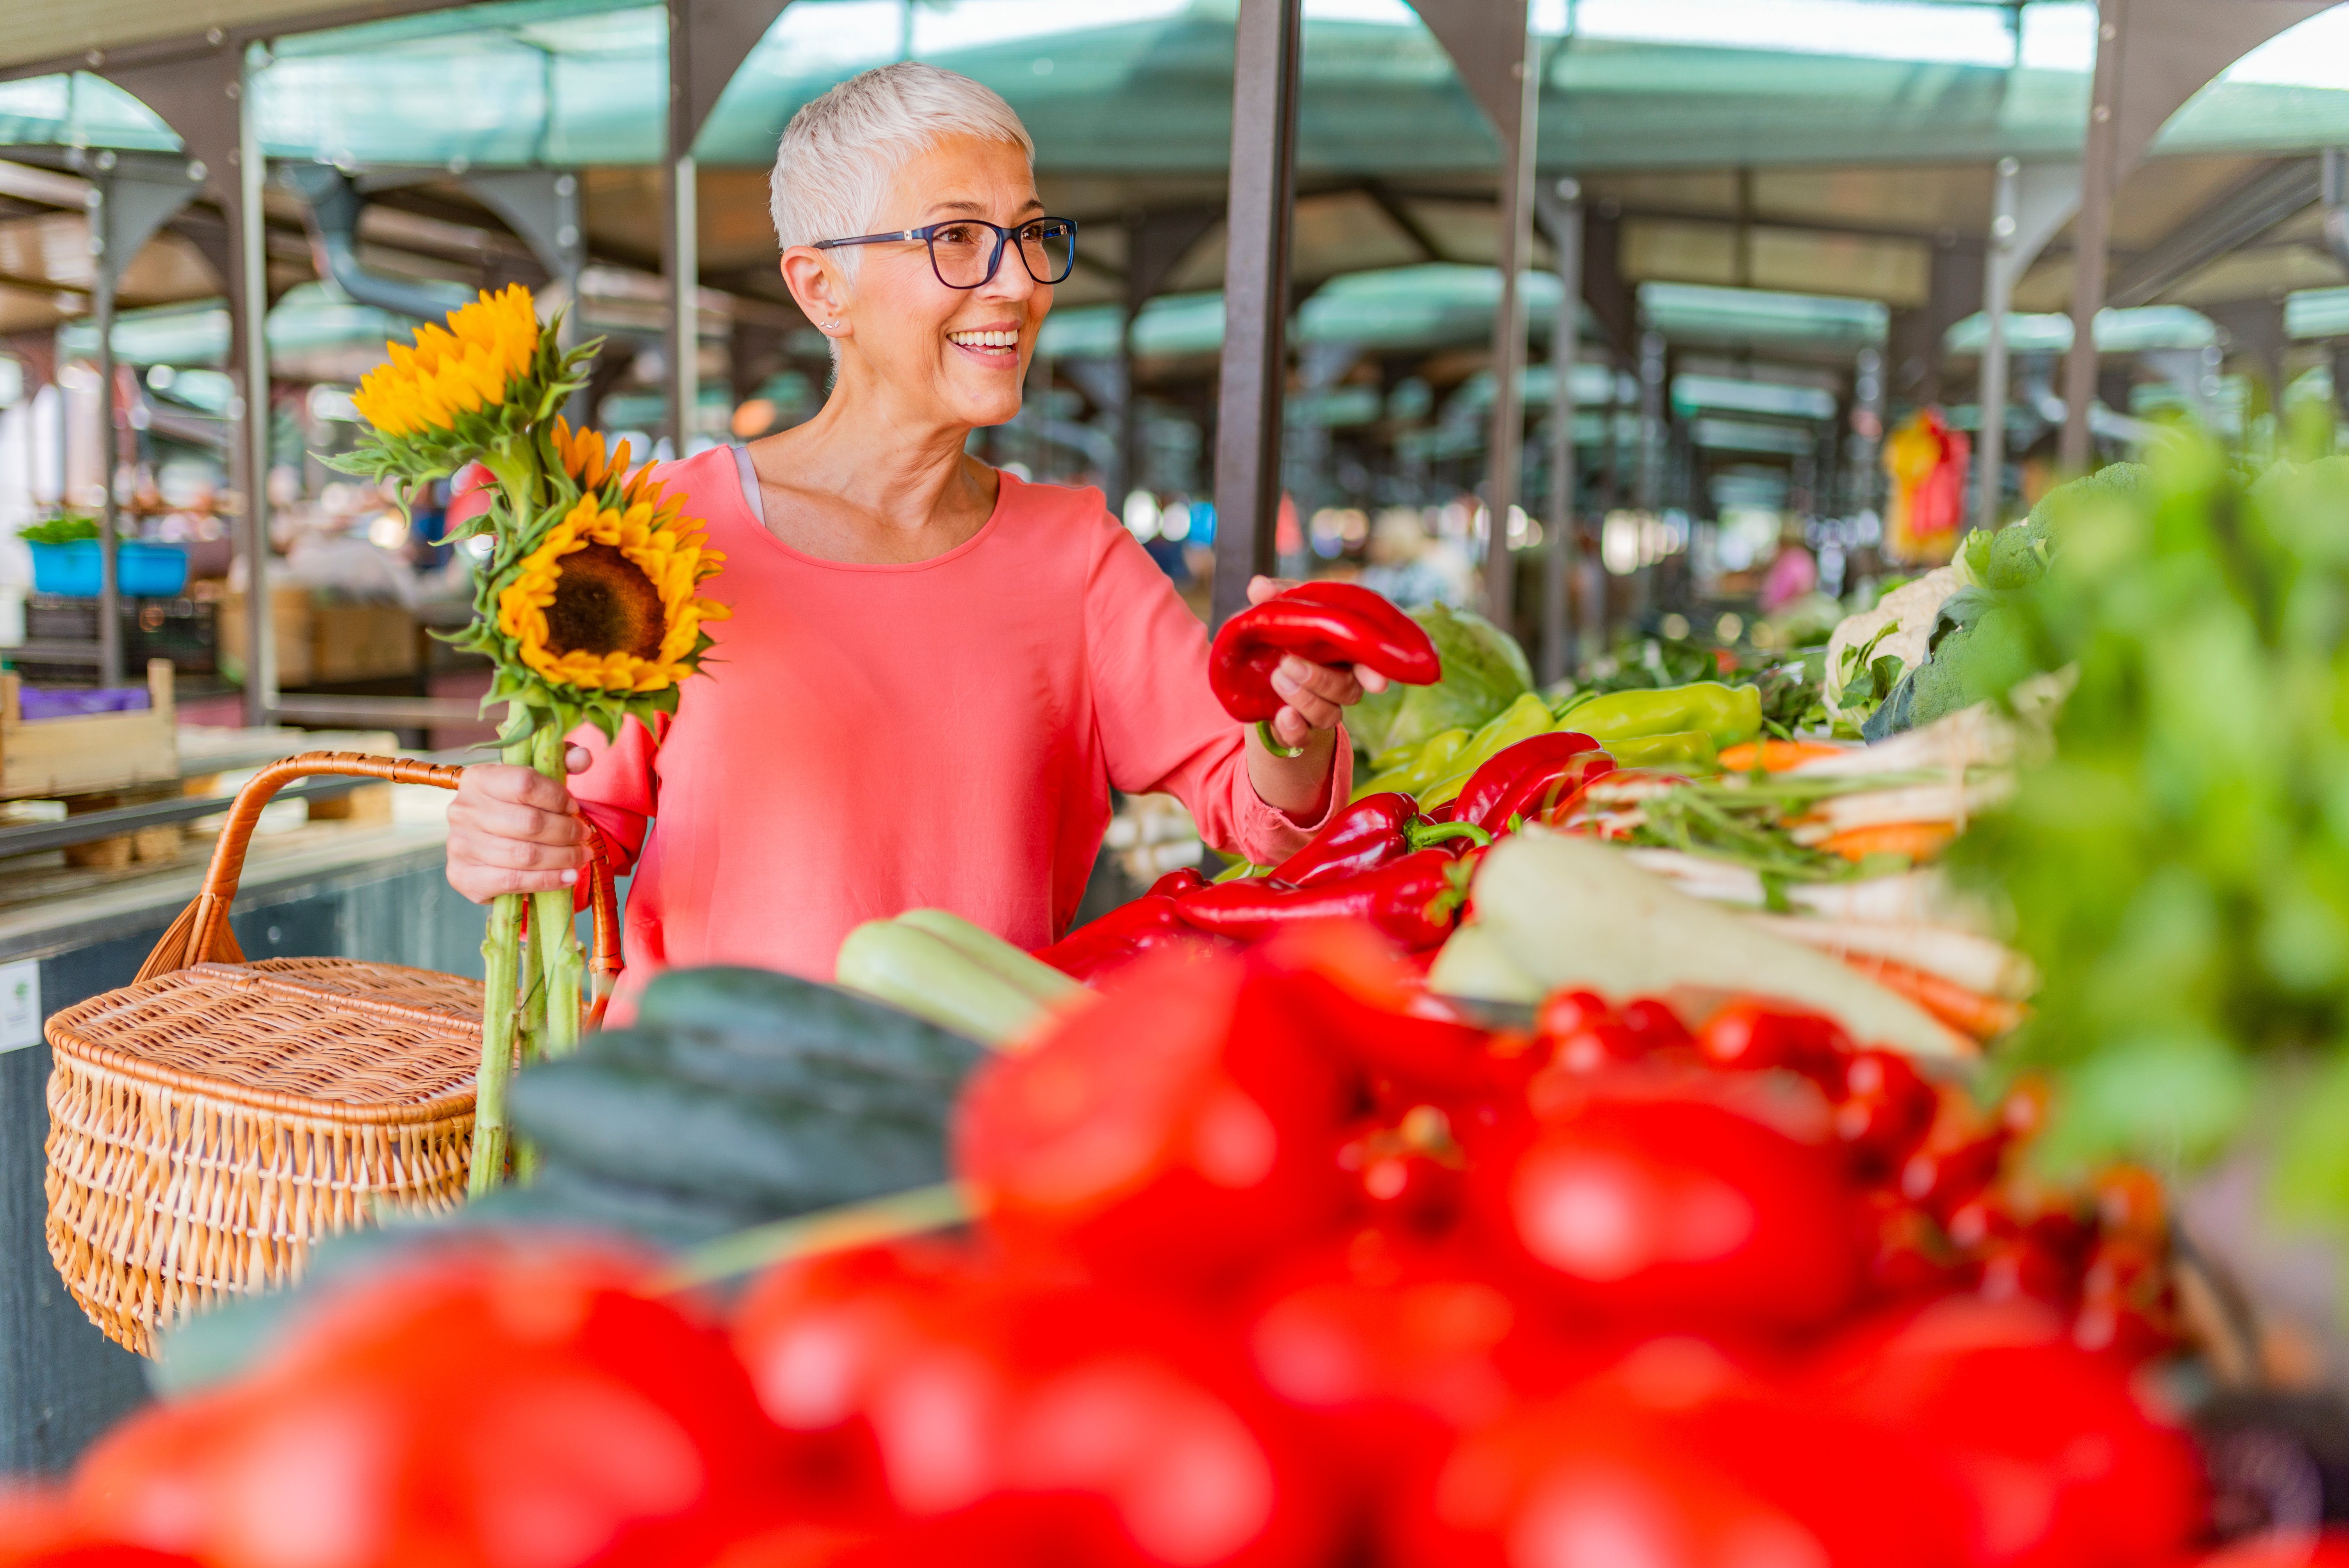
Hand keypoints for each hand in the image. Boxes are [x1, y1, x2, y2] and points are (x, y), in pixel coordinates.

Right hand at [445, 744, 592, 902]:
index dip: (557, 797)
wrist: (485, 845)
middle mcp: (463, 810)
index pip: (524, 783)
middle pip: (529, 823)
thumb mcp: (536, 779)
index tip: (574, 808)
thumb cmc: (515, 809)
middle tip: (584, 837)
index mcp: (478, 779)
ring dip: (563, 858)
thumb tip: (584, 757)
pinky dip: (547, 880)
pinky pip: (513, 881)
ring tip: (581, 856)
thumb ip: (561, 763)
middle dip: (566, 832)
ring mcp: (459, 845)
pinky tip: (568, 877)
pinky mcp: (462, 876)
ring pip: (525, 855)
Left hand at [1245, 575, 1390, 750]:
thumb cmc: (1286, 634)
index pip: (1371, 662)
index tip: (1377, 683)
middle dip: (1321, 679)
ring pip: (1330, 714)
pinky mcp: (1299, 727)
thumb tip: (1259, 586)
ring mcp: (1322, 706)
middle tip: (1287, 662)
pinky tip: (1282, 717)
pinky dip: (1295, 729)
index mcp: (1346, 651)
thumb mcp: (1283, 610)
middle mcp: (1342, 682)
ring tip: (1276, 678)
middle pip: (1348, 690)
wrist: (1262, 670)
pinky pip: (1303, 738)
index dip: (1376, 673)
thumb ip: (1276, 597)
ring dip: (1305, 699)